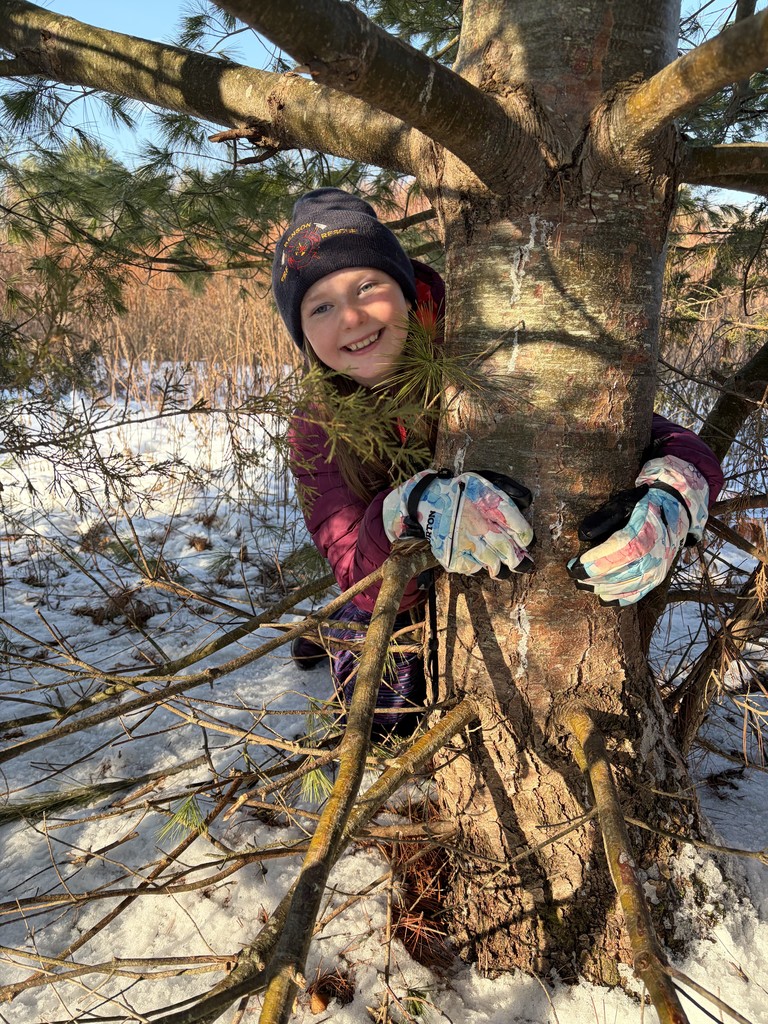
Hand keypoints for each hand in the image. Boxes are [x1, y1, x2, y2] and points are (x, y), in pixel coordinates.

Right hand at [382, 469, 534, 577]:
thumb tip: (527, 501)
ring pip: (492, 563)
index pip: (519, 528)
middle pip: (508, 549)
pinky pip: (472, 567)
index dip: (526, 538)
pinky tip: (477, 560)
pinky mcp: (452, 554)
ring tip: (502, 567)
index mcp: (490, 507)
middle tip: (524, 564)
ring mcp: (465, 541)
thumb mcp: (483, 484)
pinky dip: (477, 566)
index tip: (525, 542)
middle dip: (519, 560)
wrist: (427, 499)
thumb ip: (506, 492)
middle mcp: (479, 525)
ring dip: (500, 568)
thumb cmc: (460, 492)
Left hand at [566, 455, 708, 606]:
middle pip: (621, 571)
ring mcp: (658, 569)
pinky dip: (618, 598)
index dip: (596, 560)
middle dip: (593, 576)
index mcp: (646, 531)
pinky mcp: (657, 579)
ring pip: (626, 585)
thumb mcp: (622, 504)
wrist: (674, 512)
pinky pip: (637, 594)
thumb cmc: (642, 507)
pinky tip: (602, 596)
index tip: (576, 563)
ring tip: (582, 584)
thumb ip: (603, 518)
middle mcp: (655, 554)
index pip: (619, 550)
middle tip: (574, 574)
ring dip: (601, 587)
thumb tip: (583, 535)